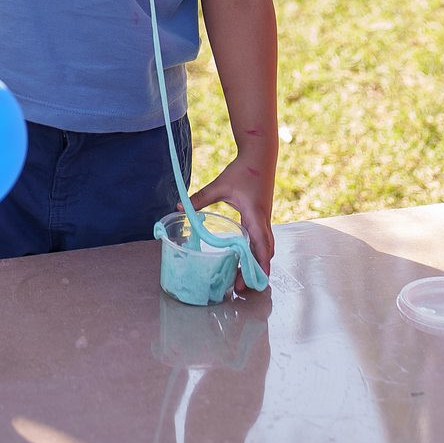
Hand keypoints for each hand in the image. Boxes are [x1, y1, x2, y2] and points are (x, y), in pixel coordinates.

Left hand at [189, 150, 275, 282]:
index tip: (256, 282)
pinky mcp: (262, 215)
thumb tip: (178, 207)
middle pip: (264, 252)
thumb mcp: (220, 185)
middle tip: (241, 288)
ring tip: (243, 278)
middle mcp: (263, 220)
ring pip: (265, 247)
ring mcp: (265, 218)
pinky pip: (262, 239)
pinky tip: (246, 258)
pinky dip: (257, 252)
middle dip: (256, 271)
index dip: (260, 265)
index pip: (261, 245)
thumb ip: (200, 198)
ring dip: (257, 263)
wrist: (260, 154)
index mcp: (255, 215)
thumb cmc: (243, 170)